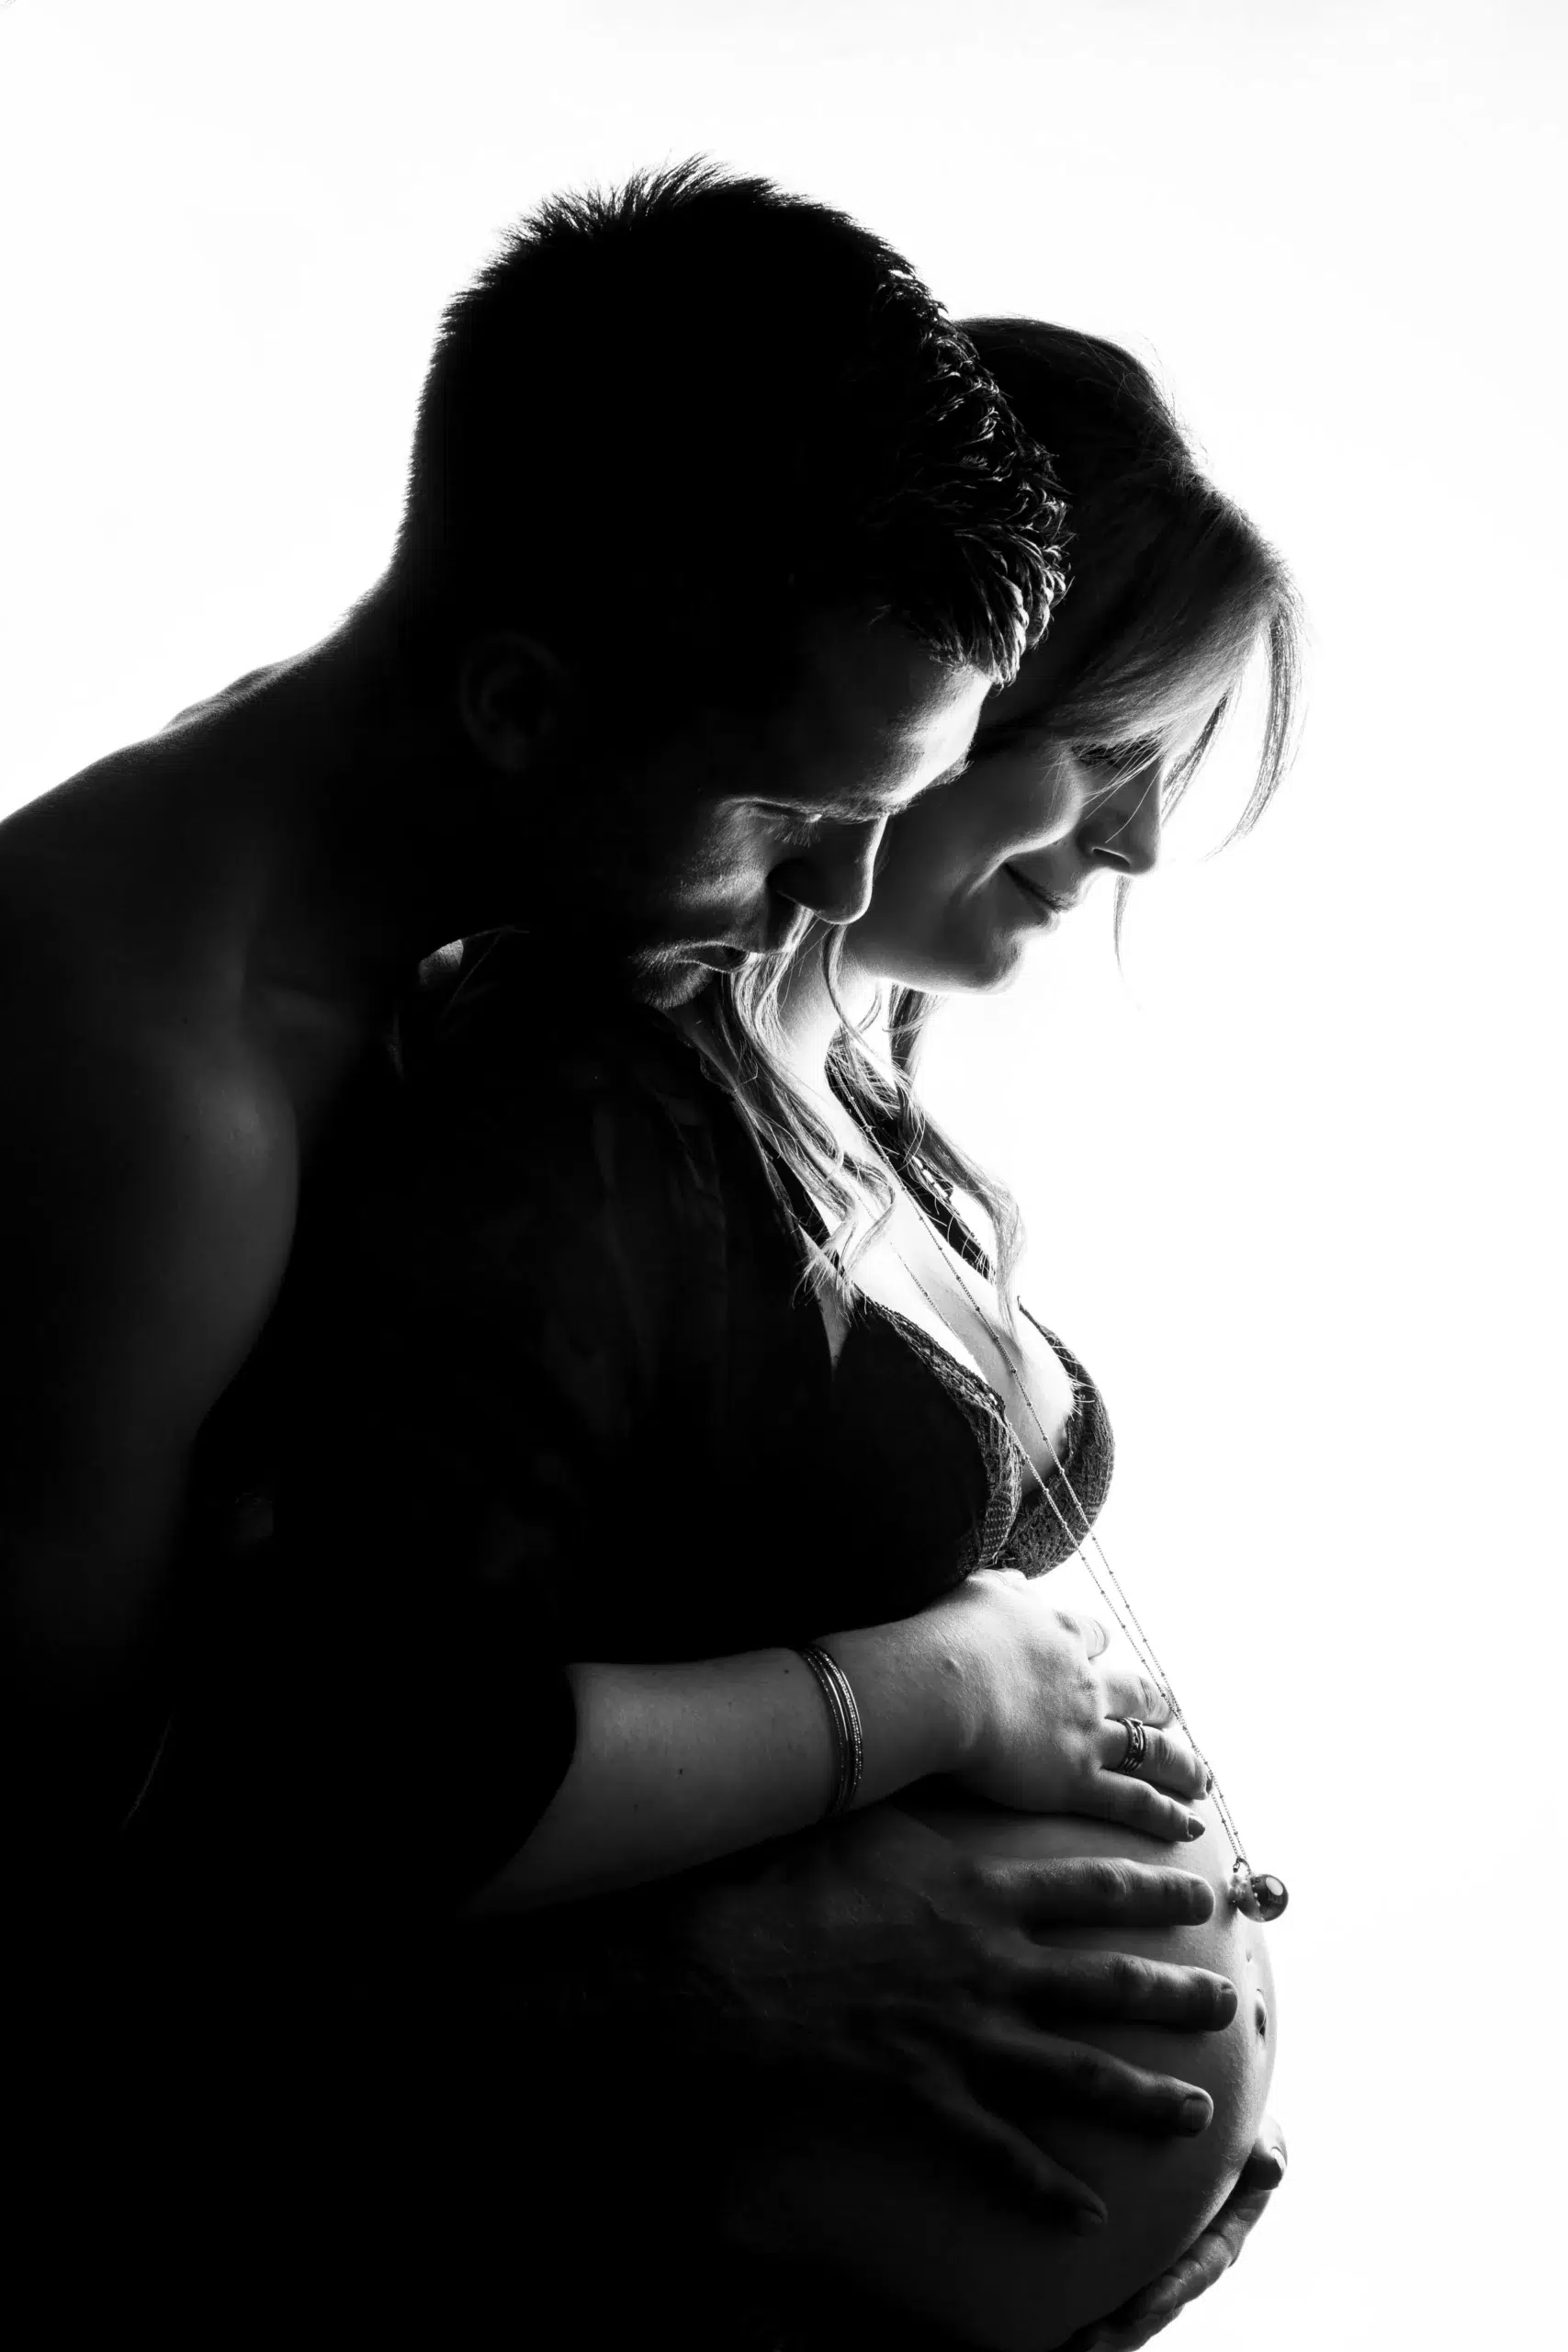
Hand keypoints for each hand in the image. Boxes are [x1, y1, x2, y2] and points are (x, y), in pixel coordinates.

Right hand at [657, 1803, 1238, 2233]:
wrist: (731, 1958)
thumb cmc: (792, 1874)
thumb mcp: (869, 1814)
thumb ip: (923, 1795)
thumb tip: (939, 1749)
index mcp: (983, 1889)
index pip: (1094, 1887)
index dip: (1157, 1892)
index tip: (1206, 1895)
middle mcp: (993, 1963)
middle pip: (1109, 1981)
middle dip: (1178, 1993)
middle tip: (1228, 2003)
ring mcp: (966, 2034)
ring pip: (1079, 2073)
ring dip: (1145, 2096)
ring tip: (1197, 2112)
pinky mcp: (928, 2093)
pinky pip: (1000, 2150)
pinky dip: (1047, 2187)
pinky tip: (1090, 2213)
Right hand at [942, 1568, 1209, 1838]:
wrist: (945, 1688)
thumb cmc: (951, 1636)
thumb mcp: (981, 1592)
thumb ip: (1005, 1587)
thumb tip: (1020, 1580)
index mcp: (1059, 1636)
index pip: (1091, 1636)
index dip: (1099, 1644)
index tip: (1102, 1649)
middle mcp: (1084, 1685)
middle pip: (1135, 1694)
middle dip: (1156, 1705)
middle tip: (1169, 1715)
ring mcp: (1086, 1734)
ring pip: (1149, 1751)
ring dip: (1180, 1765)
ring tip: (1200, 1779)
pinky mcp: (1077, 1781)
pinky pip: (1133, 1800)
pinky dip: (1164, 1815)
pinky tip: (1189, 1827)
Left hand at [1054, 2122, 1287, 2349]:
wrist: (1192, 2123)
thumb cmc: (1232, 2125)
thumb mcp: (1252, 2131)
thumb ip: (1263, 2144)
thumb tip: (1271, 2165)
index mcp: (1222, 2237)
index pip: (1198, 2270)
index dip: (1172, 2290)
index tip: (1140, 2307)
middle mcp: (1190, 2258)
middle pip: (1158, 2304)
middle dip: (1125, 2327)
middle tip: (1088, 2341)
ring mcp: (1159, 2262)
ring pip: (1131, 2307)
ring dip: (1102, 2329)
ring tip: (1065, 2346)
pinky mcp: (1127, 2254)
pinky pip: (1107, 2285)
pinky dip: (1083, 2305)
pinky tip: (1050, 2328)